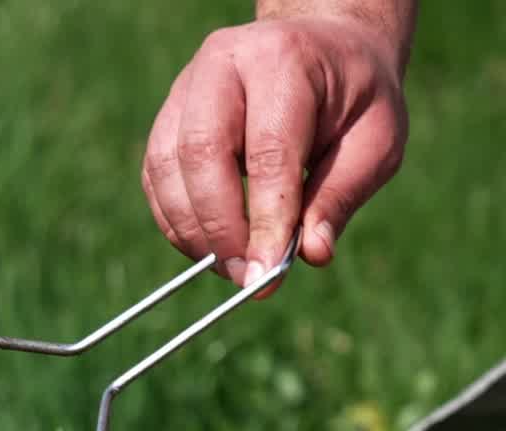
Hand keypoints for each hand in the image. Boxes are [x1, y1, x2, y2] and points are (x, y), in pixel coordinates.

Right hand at [142, 11, 410, 287]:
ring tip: (230, 267)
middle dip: (218, 228)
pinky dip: (177, 224)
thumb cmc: (353, 101)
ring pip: (167, 170)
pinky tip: (208, 247)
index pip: (267, 151)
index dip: (264, 219)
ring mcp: (185, 90)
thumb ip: (343, 195)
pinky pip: (156, 180)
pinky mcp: (167, 120)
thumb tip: (310, 254)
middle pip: (201, 154)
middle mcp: (223, 64)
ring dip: (192, 232)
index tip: (266, 275)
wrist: (322, 53)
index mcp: (283, 59)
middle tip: (244, 276)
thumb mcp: (376, 141)